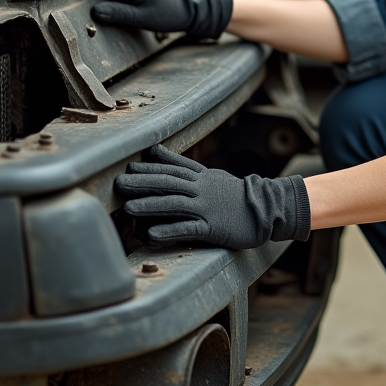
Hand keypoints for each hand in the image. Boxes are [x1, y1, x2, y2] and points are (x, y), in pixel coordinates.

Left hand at [115, 144, 310, 249]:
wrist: (267, 209)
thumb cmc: (234, 193)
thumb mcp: (209, 174)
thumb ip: (182, 164)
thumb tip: (155, 150)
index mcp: (201, 177)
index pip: (172, 169)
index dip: (150, 168)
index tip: (129, 167)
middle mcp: (202, 189)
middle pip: (169, 183)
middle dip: (143, 183)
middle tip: (119, 184)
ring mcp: (207, 208)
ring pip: (175, 204)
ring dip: (151, 205)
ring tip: (129, 209)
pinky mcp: (214, 227)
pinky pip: (189, 229)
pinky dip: (170, 230)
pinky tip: (152, 234)